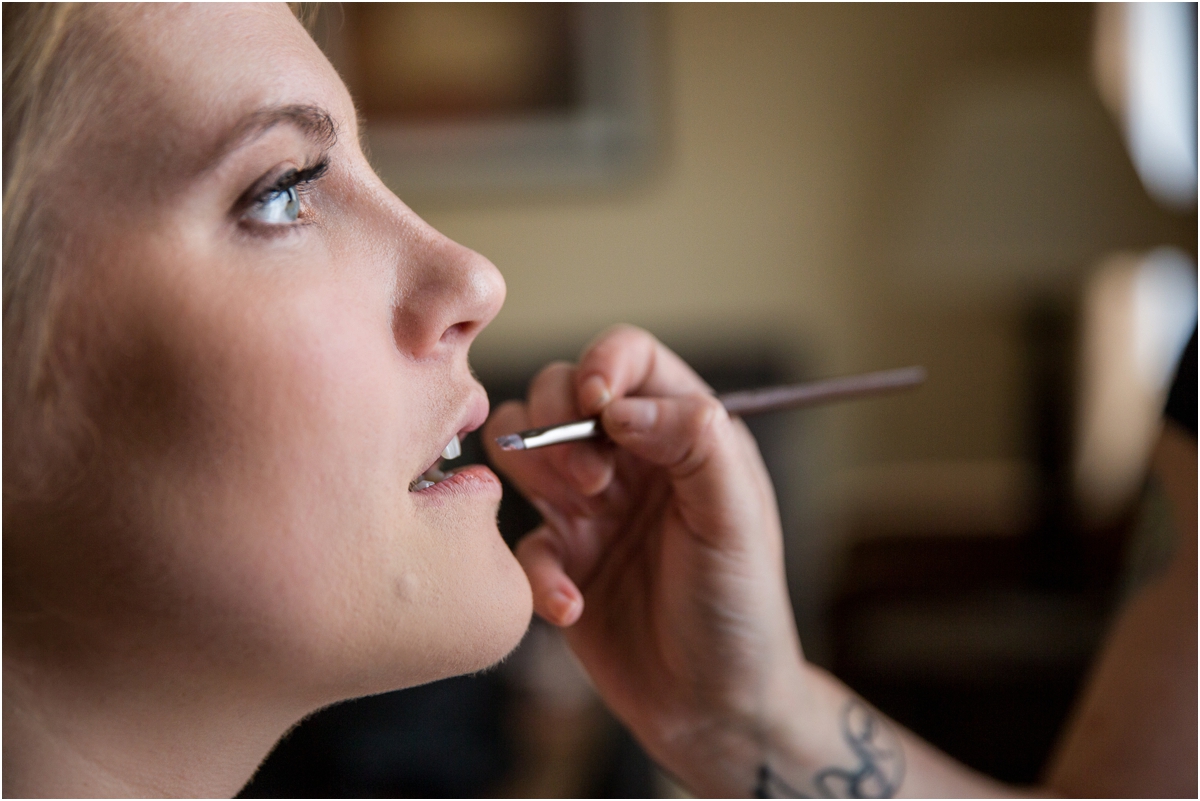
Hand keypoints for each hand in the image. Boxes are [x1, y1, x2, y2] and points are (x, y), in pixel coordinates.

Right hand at [485, 325, 807, 794]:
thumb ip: (692, 442)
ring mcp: (589, 509)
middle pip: (561, 393)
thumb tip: (620, 403)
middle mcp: (632, 461)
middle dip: (560, 425)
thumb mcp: (736, 518)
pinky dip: (537, 572)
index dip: (603, 364)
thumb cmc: (740, 608)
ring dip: (535, 474)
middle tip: (593, 483)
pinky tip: (572, 606)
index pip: (631, 358)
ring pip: (523, 449)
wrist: (715, 708)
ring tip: (579, 519)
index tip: (594, 403)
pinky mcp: (560, 560)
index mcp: (682, 435)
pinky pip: (519, 541)